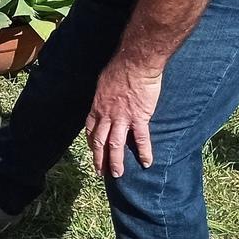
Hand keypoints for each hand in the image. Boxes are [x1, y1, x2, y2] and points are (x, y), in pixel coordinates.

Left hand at [85, 56, 161, 177]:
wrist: (134, 64)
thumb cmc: (119, 68)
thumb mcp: (103, 83)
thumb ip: (104, 95)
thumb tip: (106, 98)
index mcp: (97, 106)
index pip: (91, 129)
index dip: (92, 142)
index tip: (93, 150)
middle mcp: (106, 115)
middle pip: (100, 141)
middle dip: (99, 158)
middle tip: (100, 171)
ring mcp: (122, 118)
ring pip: (115, 145)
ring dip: (115, 161)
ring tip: (117, 174)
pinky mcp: (139, 118)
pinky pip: (141, 139)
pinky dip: (144, 152)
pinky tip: (147, 163)